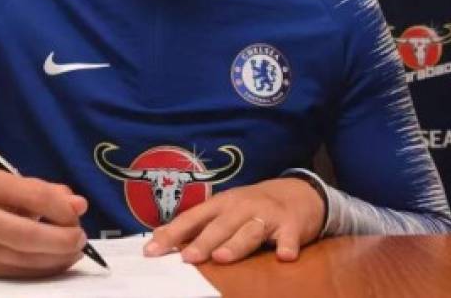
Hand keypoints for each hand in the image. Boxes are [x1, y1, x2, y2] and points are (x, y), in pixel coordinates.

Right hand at [0, 169, 87, 277]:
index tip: (78, 215)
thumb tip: (79, 206)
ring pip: (24, 260)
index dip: (62, 210)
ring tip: (74, 251)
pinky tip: (57, 261)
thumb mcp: (16, 184)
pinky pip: (18, 273)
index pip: (34, 197)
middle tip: (81, 239)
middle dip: (61, 240)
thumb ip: (49, 192)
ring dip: (56, 258)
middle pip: (27, 235)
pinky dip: (43, 269)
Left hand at [143, 177, 324, 264]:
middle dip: (203, 242)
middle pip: (220, 226)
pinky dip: (287, 245)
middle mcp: (242, 206)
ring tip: (222, 258)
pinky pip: (289, 237)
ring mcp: (267, 215)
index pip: (192, 218)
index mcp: (222, 204)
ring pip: (249, 231)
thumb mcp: (224, 210)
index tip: (152, 250)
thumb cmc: (253, 206)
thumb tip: (160, 236)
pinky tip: (284, 255)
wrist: (298, 192)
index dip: (172, 234)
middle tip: (187, 258)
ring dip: (236, 244)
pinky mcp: (291, 225)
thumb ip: (197, 224)